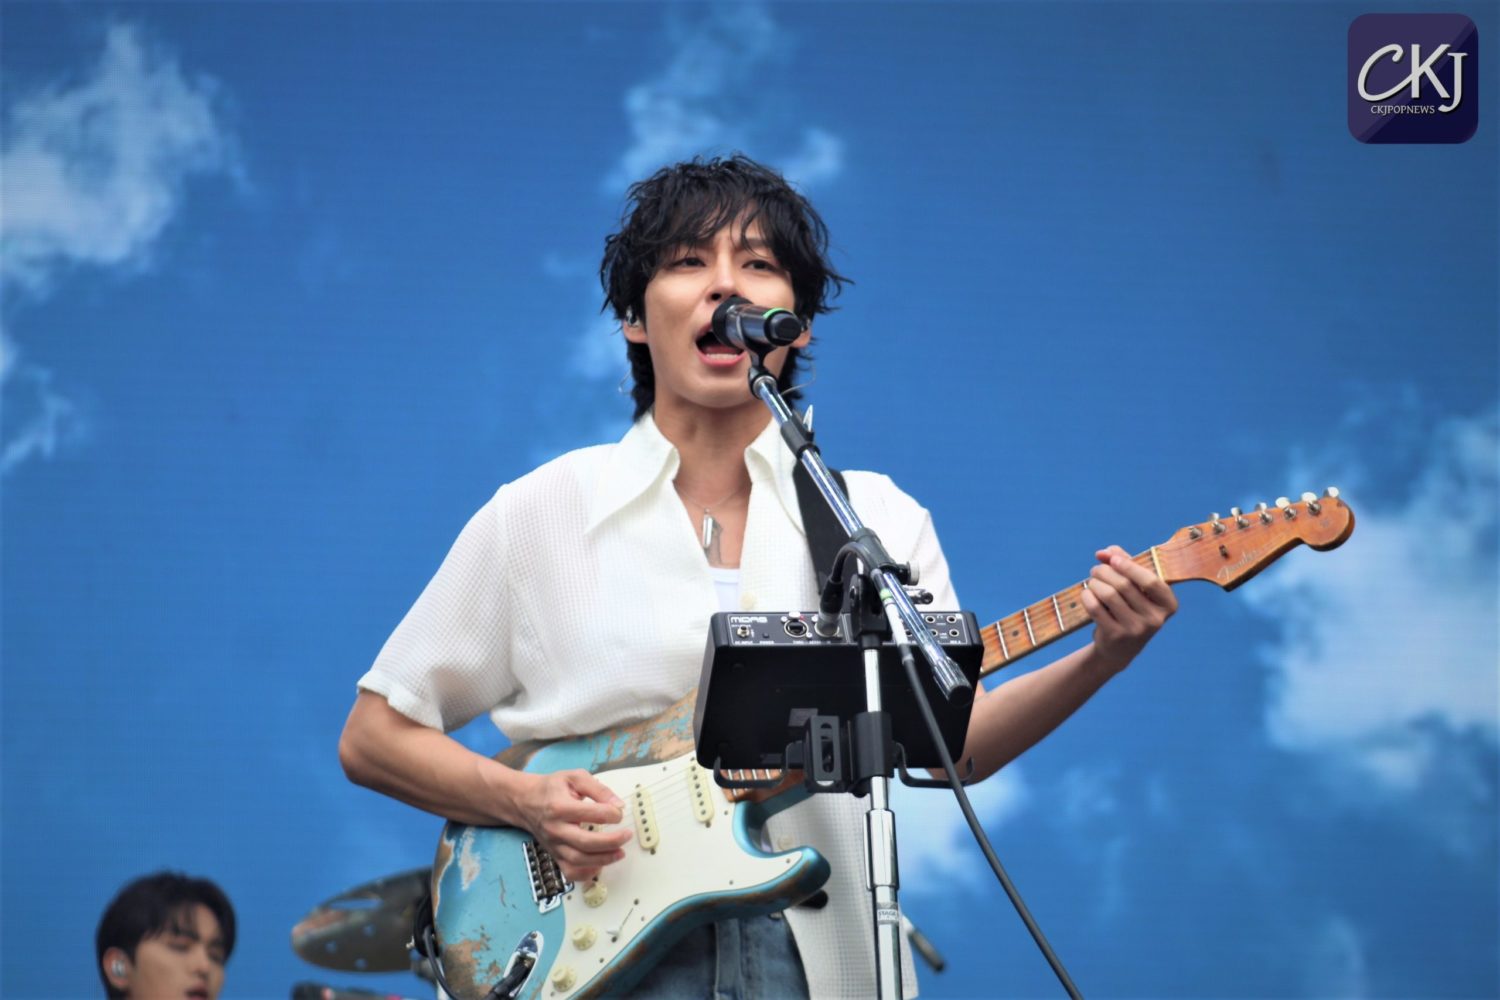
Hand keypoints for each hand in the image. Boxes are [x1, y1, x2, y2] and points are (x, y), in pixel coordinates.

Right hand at [515, 769, 631, 881]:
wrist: (526, 801)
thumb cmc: (552, 788)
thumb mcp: (575, 777)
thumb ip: (598, 789)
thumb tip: (618, 804)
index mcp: (559, 807)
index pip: (590, 814)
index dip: (611, 814)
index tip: (620, 812)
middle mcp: (555, 829)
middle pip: (584, 843)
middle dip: (610, 842)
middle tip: (626, 836)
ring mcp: (554, 845)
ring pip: (578, 861)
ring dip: (603, 859)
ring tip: (620, 853)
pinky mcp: (554, 855)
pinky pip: (570, 872)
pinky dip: (586, 873)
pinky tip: (600, 864)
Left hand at [1080, 545, 1177, 674]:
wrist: (1119, 649)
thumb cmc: (1130, 609)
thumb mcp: (1135, 588)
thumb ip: (1124, 564)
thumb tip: (1105, 551)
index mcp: (1168, 605)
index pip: (1151, 581)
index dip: (1130, 566)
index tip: (1113, 559)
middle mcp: (1155, 619)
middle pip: (1124, 585)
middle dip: (1104, 571)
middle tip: (1095, 570)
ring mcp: (1136, 630)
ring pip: (1108, 594)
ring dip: (1094, 583)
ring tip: (1092, 581)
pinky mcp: (1116, 636)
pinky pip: (1095, 607)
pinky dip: (1087, 596)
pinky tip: (1086, 593)